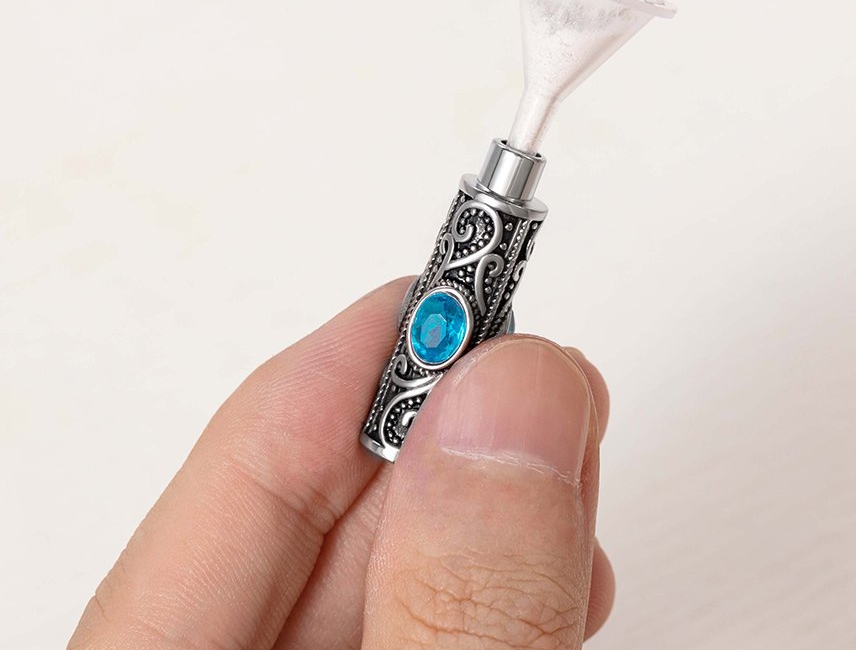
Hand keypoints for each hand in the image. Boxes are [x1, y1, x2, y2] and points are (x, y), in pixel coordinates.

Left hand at [68, 279, 612, 648]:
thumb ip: (461, 596)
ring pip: (384, 549)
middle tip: (553, 394)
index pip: (253, 451)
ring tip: (568, 502)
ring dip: (488, 510)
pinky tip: (544, 583)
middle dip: (456, 428)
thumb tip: (514, 399)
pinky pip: (417, 607)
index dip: (377, 348)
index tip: (475, 282)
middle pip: (324, 495)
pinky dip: (489, 580)